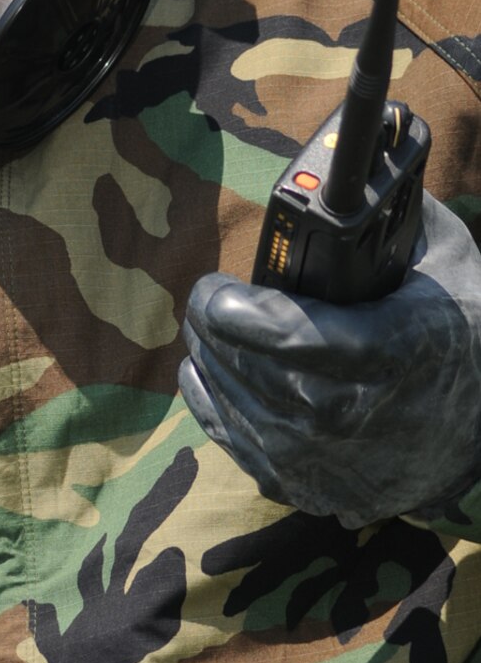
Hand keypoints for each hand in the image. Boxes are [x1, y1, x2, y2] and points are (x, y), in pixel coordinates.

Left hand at [179, 193, 480, 529]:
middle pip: (245, 368)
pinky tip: (212, 374)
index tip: (217, 287)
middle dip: (212, 327)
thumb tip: (338, 169)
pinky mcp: (309, 493)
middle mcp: (350, 417)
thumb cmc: (468, 331)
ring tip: (210, 331)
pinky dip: (218, 405)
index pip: (283, 335)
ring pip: (232, 407)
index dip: (234, 310)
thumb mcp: (448, 259)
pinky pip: (237, 445)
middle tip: (208, 300)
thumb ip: (392, 212)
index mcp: (387, 352)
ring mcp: (327, 465)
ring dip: (210, 362)